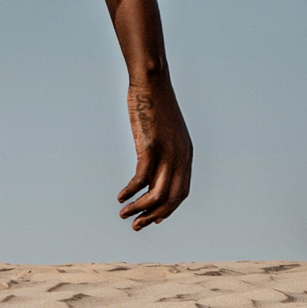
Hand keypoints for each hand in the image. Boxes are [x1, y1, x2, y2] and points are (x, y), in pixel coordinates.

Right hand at [117, 78, 193, 228]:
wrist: (153, 82)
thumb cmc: (156, 104)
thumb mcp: (165, 130)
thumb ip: (163, 150)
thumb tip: (152, 167)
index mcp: (186, 154)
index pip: (181, 192)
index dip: (168, 210)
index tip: (153, 219)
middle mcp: (180, 156)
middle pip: (171, 199)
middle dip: (153, 216)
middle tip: (137, 226)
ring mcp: (167, 152)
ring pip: (156, 194)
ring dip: (139, 208)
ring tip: (124, 215)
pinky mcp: (151, 146)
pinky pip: (141, 178)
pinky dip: (131, 192)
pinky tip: (120, 196)